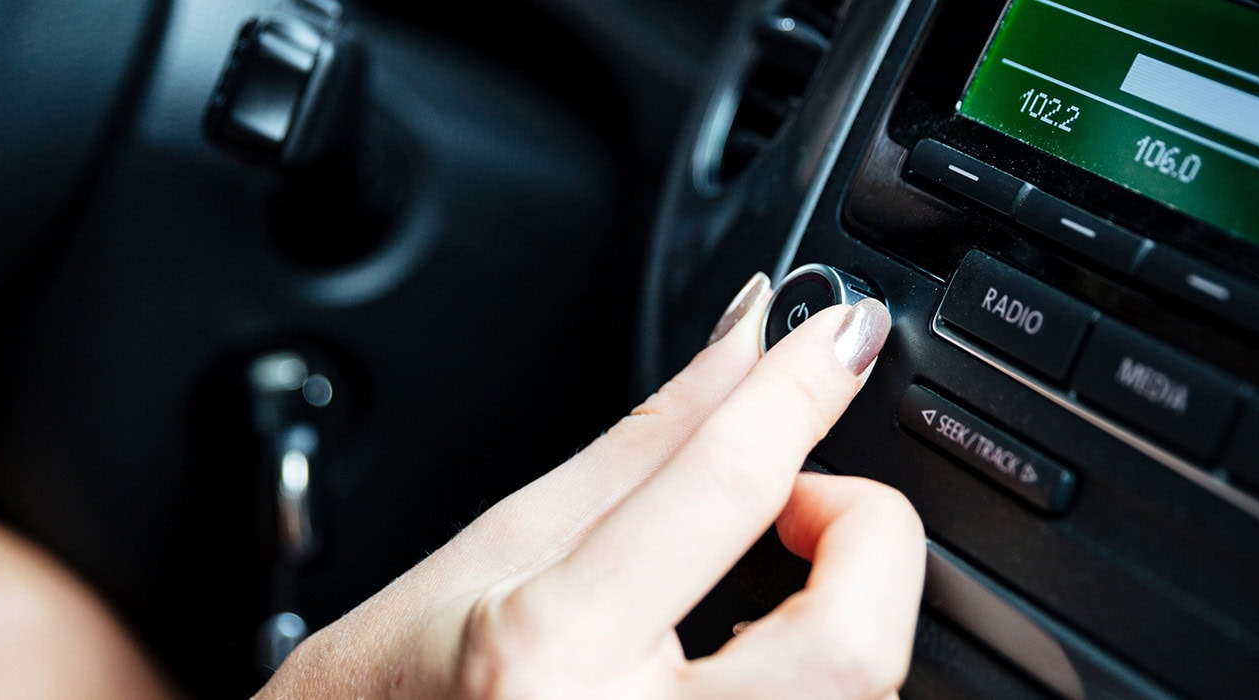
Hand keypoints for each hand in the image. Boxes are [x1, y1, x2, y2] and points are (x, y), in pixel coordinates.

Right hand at [259, 273, 923, 698]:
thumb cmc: (394, 685)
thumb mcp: (510, 540)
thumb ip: (655, 443)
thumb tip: (750, 340)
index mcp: (553, 652)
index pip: (723, 487)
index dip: (798, 388)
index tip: (842, 334)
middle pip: (851, 643)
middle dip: (864, 538)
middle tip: (804, 498)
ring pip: (863, 699)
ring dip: (850, 606)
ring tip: (776, 570)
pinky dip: (824, 669)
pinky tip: (769, 642)